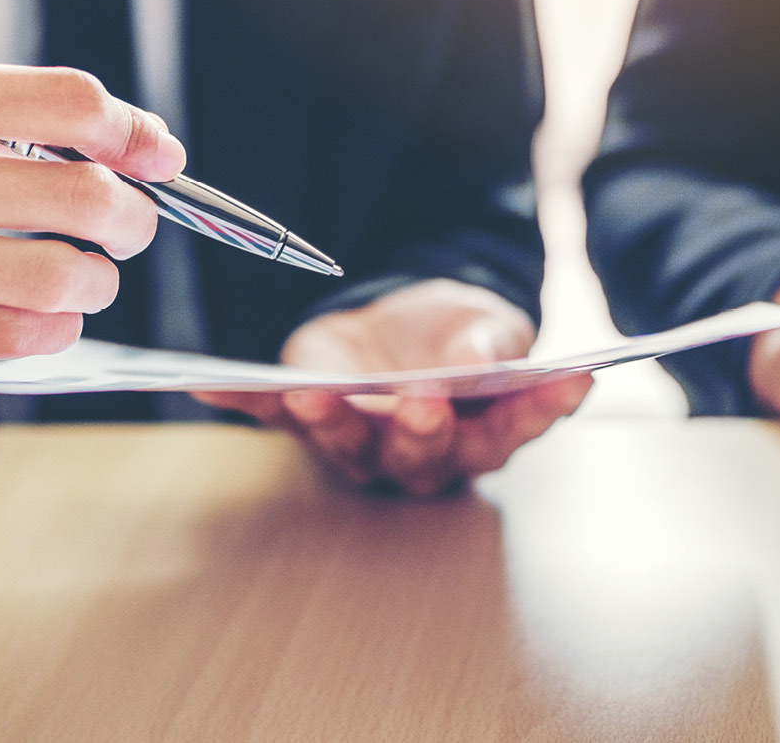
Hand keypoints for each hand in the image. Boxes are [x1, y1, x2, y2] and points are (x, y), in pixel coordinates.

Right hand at [0, 53, 181, 385]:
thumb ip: (11, 116)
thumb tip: (145, 145)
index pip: (67, 100)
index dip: (135, 133)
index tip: (158, 159)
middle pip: (82, 196)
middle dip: (133, 220)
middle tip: (127, 230)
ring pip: (55, 278)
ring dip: (96, 283)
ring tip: (83, 277)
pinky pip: (8, 339)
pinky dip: (53, 330)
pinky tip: (42, 317)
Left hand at [195, 279, 591, 495]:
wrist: (402, 324)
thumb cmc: (455, 336)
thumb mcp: (484, 323)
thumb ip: (492, 342)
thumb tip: (484, 355)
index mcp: (481, 430)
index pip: (516, 428)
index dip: (540, 411)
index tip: (570, 382)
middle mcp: (422, 451)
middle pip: (427, 456)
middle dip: (424, 431)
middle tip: (424, 403)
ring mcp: (363, 439)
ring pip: (351, 446)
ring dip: (334, 425)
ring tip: (319, 398)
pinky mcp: (310, 416)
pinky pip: (272, 415)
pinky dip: (241, 401)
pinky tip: (209, 386)